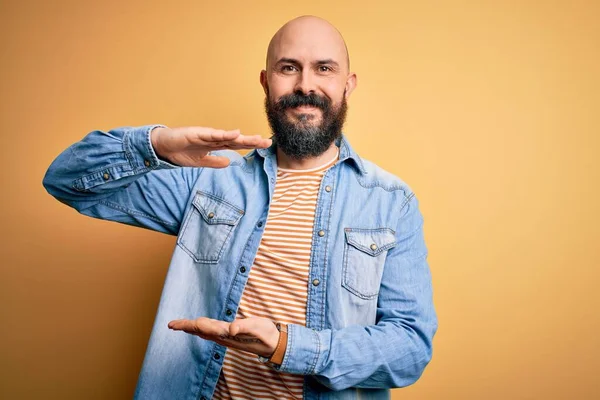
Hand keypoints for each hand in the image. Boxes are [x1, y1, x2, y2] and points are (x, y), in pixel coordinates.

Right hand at [151, 127, 271, 167]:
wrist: (162, 147)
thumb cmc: (180, 152)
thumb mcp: (200, 162)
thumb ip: (214, 162)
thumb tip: (229, 162)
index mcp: (215, 144)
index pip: (236, 144)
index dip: (250, 144)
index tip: (264, 145)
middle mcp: (213, 137)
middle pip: (236, 139)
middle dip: (251, 141)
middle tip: (267, 142)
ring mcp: (205, 134)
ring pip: (227, 136)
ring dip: (242, 137)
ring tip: (256, 138)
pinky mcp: (196, 133)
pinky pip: (212, 134)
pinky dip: (224, 133)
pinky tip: (235, 133)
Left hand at [168, 317, 279, 357]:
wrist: (274, 344)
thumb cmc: (266, 334)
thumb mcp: (257, 327)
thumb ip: (244, 326)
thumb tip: (231, 328)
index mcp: (227, 333)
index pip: (203, 328)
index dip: (189, 325)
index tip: (176, 324)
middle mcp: (224, 336)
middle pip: (200, 331)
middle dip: (185, 327)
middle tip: (170, 325)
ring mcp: (227, 337)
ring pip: (204, 332)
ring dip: (191, 328)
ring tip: (179, 325)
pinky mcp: (231, 336)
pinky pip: (211, 332)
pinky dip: (201, 329)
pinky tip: (198, 328)